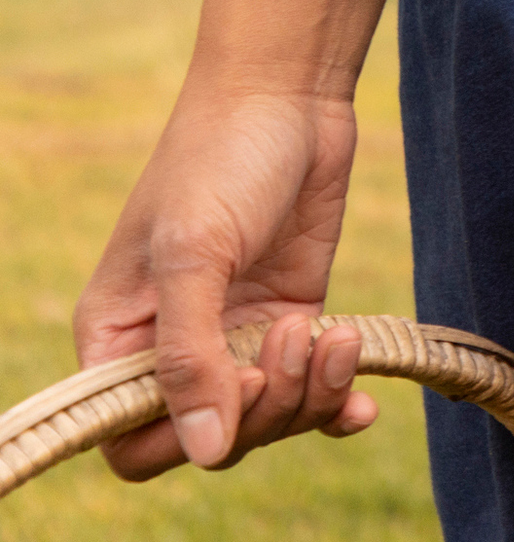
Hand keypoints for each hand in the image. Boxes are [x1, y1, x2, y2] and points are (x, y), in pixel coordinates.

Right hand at [74, 81, 376, 475]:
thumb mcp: (194, 251)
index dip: (186, 434)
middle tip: (295, 336)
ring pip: (270, 416)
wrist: (287, 92)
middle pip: (215, 435)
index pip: (131, 440)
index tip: (241, 378)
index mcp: (121, 336)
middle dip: (266, 406)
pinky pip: (312, 386)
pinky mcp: (294, 311)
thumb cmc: (221, 158)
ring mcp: (240, 331)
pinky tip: (364, 405)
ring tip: (335, 334)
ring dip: (310, 395)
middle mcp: (177, 344)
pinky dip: (337, 400)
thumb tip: (207, 449)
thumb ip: (190, 354)